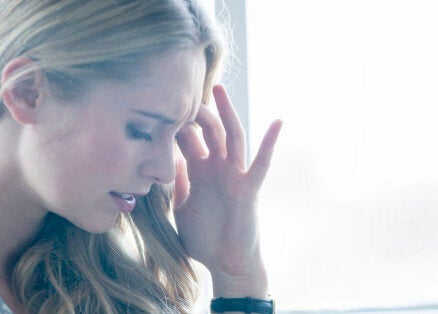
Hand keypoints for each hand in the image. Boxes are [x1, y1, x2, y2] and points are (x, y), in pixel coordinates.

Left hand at [173, 85, 280, 296]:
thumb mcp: (182, 206)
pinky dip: (270, 143)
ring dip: (226, 113)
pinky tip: (277, 123)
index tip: (160, 104)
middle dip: (197, 111)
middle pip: (208, 131)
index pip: (188, 139)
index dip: (176, 123)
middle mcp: (218, 168)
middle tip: (183, 89)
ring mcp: (234, 175)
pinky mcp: (249, 187)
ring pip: (232, 137)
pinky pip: (261, 163)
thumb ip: (178, 183)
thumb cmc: (205, 238)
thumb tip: (169, 161)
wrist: (225, 263)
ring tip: (218, 90)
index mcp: (200, 172)